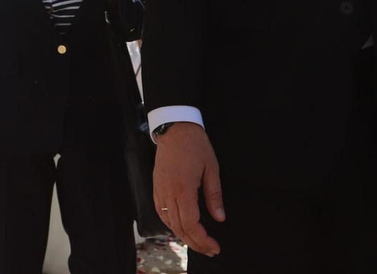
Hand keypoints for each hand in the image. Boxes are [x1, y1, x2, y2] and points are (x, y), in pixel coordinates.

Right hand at [152, 123, 222, 256]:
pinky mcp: (156, 187)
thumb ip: (214, 195)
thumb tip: (219, 218)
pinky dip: (172, 224)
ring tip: (198, 242)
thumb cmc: (195, 145)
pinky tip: (182, 227)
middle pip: (179, 227)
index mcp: (183, 188)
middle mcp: (168, 192)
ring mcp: (160, 190)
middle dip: (195, 242)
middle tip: (210, 249)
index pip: (190, 223)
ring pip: (169, 222)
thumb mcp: (212, 168)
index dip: (202, 239)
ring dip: (183, 236)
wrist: (175, 127)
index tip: (214, 246)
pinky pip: (161, 212)